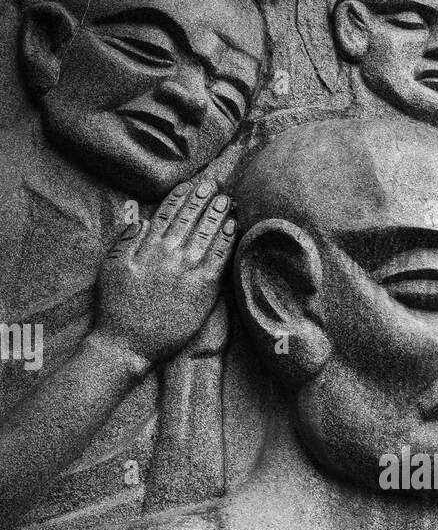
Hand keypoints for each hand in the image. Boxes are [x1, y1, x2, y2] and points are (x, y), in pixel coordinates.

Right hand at [95, 179, 235, 367]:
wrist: (128, 344)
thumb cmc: (116, 309)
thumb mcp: (111, 268)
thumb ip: (126, 242)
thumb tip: (142, 220)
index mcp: (147, 247)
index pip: (168, 214)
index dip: (180, 197)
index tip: (190, 185)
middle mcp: (169, 254)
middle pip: (190, 219)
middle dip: (203, 199)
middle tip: (215, 185)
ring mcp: (188, 270)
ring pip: (207, 233)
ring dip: (218, 214)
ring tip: (227, 200)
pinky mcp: (204, 289)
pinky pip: (220, 258)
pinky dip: (227, 240)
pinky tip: (233, 227)